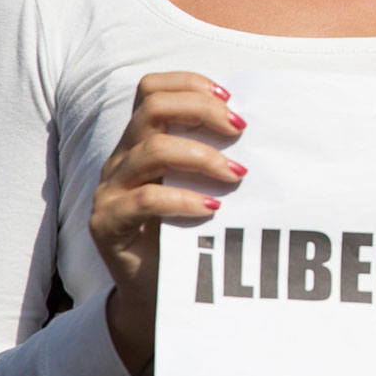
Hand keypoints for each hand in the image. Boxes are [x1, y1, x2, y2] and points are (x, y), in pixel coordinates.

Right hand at [89, 73, 243, 375]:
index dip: (189, 83)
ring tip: (237, 176)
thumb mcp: (206, 186)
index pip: (152, 89)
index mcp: (143, 141)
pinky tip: (211, 209)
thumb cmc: (191, 231)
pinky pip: (144, 201)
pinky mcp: (106, 225)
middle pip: (152, 108)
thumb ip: (221, 154)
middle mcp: (123, 159)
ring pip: (151, 150)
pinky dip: (184, 199)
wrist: (159, 292)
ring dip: (202, 157)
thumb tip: (269, 128)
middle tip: (240, 130)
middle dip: (202, 110)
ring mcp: (110, 190)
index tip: (231, 97)